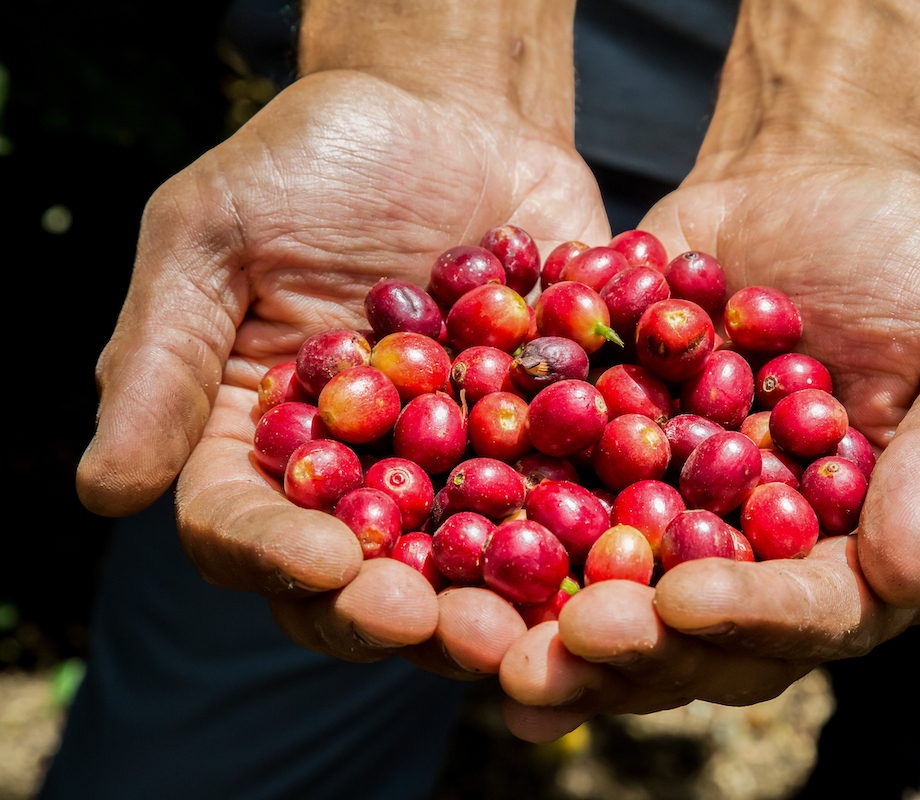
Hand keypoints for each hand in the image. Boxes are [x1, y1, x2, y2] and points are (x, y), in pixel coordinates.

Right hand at [76, 64, 609, 668]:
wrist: (453, 117)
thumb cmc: (315, 161)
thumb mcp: (214, 230)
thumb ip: (162, 353)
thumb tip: (103, 491)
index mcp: (259, 442)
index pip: (245, 525)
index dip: (278, 555)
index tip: (325, 563)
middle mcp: (359, 475)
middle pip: (361, 576)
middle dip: (397, 612)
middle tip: (438, 629)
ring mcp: (460, 468)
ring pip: (469, 564)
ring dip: (496, 605)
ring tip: (529, 628)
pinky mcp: (548, 442)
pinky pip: (570, 497)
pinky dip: (590, 532)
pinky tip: (618, 558)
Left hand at [499, 146, 919, 742]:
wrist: (811, 182)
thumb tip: (907, 578)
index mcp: (868, 553)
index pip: (816, 614)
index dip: (751, 618)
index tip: (682, 602)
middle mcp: (769, 560)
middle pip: (700, 636)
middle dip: (631, 651)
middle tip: (558, 655)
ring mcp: (683, 520)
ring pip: (618, 598)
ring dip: (551, 628)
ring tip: (486, 645)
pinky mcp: (612, 471)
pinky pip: (556, 514)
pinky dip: (505, 536)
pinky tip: (442, 565)